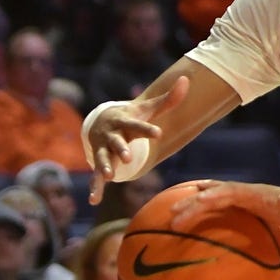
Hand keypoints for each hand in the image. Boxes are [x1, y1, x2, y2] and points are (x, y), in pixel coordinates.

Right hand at [89, 75, 189, 203]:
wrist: (103, 121)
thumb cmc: (132, 117)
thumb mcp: (148, 109)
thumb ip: (168, 99)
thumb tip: (185, 79)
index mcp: (125, 122)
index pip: (136, 125)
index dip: (147, 129)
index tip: (158, 133)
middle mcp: (112, 136)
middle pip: (116, 142)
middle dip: (120, 149)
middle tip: (127, 157)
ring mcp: (103, 150)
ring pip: (103, 159)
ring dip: (104, 167)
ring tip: (108, 176)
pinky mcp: (100, 163)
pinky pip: (95, 177)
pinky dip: (94, 188)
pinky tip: (93, 201)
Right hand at [171, 180, 279, 230]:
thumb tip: (279, 197)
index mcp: (256, 193)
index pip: (228, 192)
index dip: (211, 197)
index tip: (195, 204)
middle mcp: (247, 191)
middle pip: (215, 193)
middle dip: (193, 202)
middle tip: (172, 215)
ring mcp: (246, 196)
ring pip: (214, 195)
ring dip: (194, 202)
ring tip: (174, 211)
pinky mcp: (246, 203)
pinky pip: (220, 202)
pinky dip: (204, 202)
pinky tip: (195, 208)